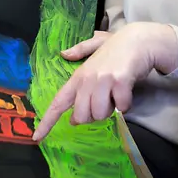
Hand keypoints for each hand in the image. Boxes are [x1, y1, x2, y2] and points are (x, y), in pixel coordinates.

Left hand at [31, 23, 177, 141]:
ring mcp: (103, 80)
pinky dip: (126, 105)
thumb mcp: (95, 46)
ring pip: (100, 114)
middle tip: (105, 101)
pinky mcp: (119, 81)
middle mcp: (87, 79)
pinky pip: (121, 107)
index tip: (37, 137)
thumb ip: (79, 51)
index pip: (59, 102)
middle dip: (94, 115)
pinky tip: (127, 92)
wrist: (140, 39)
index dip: (47, 121)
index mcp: (78, 76)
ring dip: (111, 110)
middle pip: (82, 116)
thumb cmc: (118, 46)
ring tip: (117, 95)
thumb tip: (63, 54)